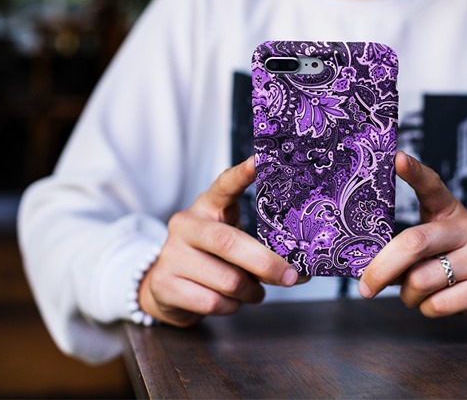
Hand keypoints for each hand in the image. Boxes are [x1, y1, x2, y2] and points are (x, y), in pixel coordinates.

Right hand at [138, 157, 300, 326]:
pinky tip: (230, 301)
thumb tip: (302, 269)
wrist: (165, 286)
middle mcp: (186, 225)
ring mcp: (171, 254)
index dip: (242, 174)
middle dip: (266, 263)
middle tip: (291, 275)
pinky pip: (212, 302)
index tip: (261, 160)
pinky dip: (231, 307)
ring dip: (250, 291)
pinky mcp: (164, 284)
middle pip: (230, 242)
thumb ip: (261, 247)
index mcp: (207, 206)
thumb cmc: (212, 259)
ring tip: (253, 291)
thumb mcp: (233, 242)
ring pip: (227, 280)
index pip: (224, 185)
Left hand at [358, 152, 466, 330]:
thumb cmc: (455, 264)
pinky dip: (427, 309)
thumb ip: (407, 249)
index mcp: (450, 211)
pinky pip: (438, 304)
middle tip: (364, 287)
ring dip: (408, 296)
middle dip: (382, 268)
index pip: (432, 186)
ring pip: (422, 280)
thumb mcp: (434, 246)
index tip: (397, 158)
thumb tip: (366, 266)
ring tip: (417, 294)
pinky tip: (437, 303)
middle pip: (414, 242)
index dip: (414, 172)